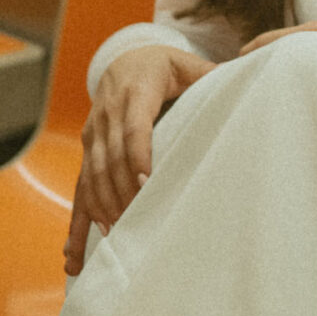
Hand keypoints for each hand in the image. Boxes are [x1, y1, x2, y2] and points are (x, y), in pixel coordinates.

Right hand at [67, 45, 214, 273]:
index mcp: (135, 94)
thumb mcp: (186, 64)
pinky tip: (74, 255)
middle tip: (136, 223)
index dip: (138, 155)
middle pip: (110, 159)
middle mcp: (108, 116)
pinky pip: (80, 188)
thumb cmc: (164, 67)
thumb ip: (209, 75)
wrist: (124, 60)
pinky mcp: (88, 151)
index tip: (146, 183)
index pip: (133, 128)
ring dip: (101, 208)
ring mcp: (94, 135)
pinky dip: (77, 223)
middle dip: (122, 192)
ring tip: (114, 237)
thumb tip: (242, 81)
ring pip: (91, 176)